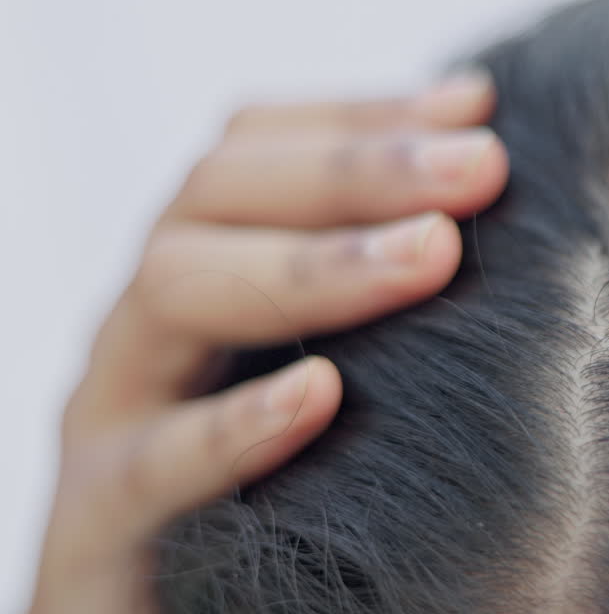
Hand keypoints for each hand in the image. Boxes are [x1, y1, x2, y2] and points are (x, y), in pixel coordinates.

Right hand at [29, 73, 505, 613]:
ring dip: (310, 266)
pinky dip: (235, 426)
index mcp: (200, 270)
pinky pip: (151, 464)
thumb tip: (490, 154)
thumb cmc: (281, 487)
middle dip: (355, 169)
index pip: (258, 151)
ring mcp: (111, 413)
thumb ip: (385, 276)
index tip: (478, 107)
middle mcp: (147, 323)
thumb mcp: (332, 361)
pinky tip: (321, 397)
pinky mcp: (95, 525)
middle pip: (217, 193)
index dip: (361, 114)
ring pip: (175, 289)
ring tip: (430, 255)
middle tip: (483, 168)